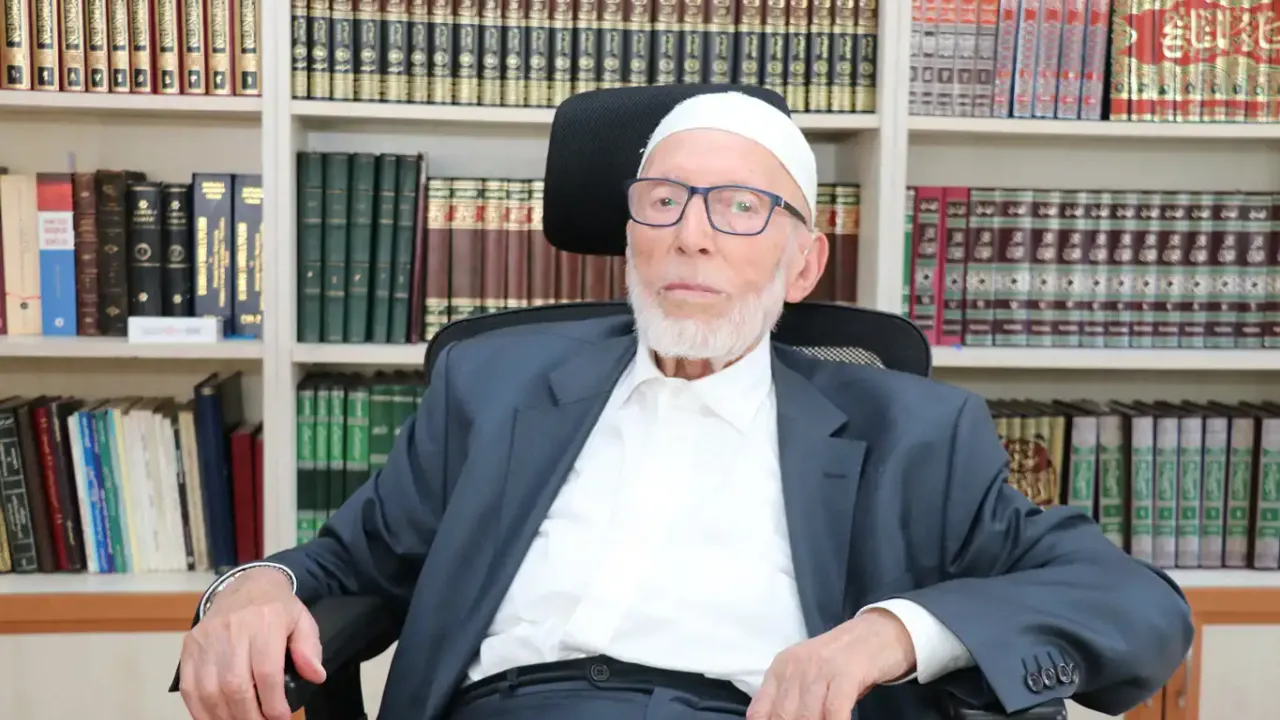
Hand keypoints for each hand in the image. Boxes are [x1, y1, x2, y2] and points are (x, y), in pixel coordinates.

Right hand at [178, 568, 325, 719]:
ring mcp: (207, 638)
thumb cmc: (276, 608)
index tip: (281, 718)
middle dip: (249, 715)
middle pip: (235, 685)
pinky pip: (190, 687)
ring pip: (210, 690)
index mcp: (265, 620)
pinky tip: (216, 719)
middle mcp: (232, 629)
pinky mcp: (190, 647)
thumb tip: (316, 676)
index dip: (273, 702)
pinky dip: (201, 711)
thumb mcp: (302, 620)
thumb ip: (310, 648)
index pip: (266, 671)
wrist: (246, 585)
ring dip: (225, 716)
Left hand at [746, 608, 915, 719]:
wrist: (879, 632)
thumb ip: (789, 698)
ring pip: (806, 716)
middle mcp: (795, 667)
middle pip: (783, 716)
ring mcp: (820, 668)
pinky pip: (834, 709)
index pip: (760, 711)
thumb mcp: (808, 675)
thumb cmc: (842, 661)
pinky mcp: (845, 673)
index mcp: (780, 668)